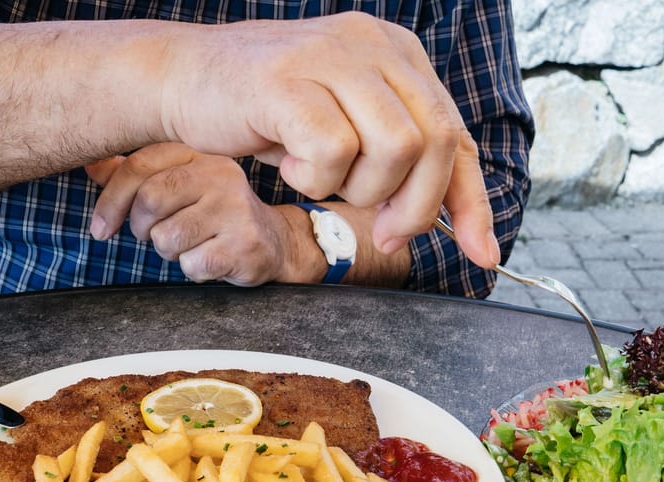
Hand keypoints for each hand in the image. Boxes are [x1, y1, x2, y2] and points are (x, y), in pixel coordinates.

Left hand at [84, 144, 292, 285]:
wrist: (275, 242)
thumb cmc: (216, 213)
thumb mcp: (180, 185)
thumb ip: (136, 175)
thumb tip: (90, 164)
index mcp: (199, 154)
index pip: (139, 166)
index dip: (110, 200)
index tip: (100, 228)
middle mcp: (220, 175)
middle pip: (149, 202)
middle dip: (143, 228)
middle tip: (157, 235)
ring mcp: (235, 209)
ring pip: (167, 237)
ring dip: (170, 251)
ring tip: (191, 245)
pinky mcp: (244, 244)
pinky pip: (192, 264)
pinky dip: (194, 270)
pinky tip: (211, 260)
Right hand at [150, 12, 499, 268]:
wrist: (180, 79)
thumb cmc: (265, 112)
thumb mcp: (346, 131)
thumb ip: (397, 162)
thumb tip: (450, 224)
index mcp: (397, 53)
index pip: (455, 134)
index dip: (472, 202)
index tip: (483, 255)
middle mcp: (373, 44)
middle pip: (435, 141)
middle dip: (416, 205)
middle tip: (382, 232)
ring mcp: (332, 55)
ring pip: (394, 147)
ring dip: (359, 189)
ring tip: (318, 178)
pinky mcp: (289, 78)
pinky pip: (334, 150)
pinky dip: (315, 178)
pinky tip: (287, 163)